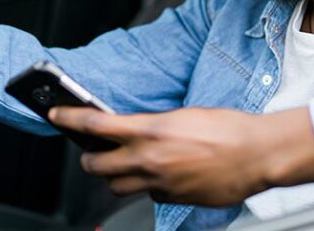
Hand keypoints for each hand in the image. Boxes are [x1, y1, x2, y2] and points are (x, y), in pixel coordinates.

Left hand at [48, 106, 313, 206]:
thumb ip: (153, 125)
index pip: (95, 124)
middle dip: (89, 159)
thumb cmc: (229, 128)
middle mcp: (150, 159)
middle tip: (91, 152)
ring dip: (114, 177)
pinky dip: (145, 187)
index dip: (69, 118)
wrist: (257, 154)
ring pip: (116, 187)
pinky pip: (146, 196)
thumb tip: (134, 130)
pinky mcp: (172, 199)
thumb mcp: (183, 115)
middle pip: (96, 166)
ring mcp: (160, 183)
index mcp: (151, 130)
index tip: (56, 114)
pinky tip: (159, 175)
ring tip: (124, 166)